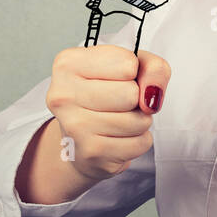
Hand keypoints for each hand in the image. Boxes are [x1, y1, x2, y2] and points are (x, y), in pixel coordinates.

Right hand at [45, 45, 170, 182]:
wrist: (78, 140)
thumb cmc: (106, 94)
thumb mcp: (131, 67)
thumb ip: (153, 68)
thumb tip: (151, 97)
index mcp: (68, 63)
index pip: (127, 63)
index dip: (132, 72)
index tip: (115, 78)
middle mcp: (63, 95)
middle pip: (131, 94)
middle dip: (136, 100)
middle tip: (118, 103)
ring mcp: (75, 127)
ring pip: (139, 121)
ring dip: (140, 121)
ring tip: (118, 120)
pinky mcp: (91, 153)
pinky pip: (140, 143)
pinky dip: (138, 141)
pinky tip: (117, 138)